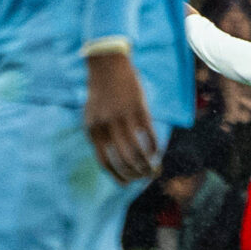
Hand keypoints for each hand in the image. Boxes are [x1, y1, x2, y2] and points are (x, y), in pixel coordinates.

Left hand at [83, 49, 160, 182]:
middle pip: (124, 160)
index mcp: (93, 130)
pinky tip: (157, 152)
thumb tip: (110, 162)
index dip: (118, 176)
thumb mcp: (92, 116)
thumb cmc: (100, 93)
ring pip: (138, 151)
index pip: (106, 162)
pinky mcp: (139, 109)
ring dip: (147, 165)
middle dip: (136, 174)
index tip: (127, 184)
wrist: (107, 65)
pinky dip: (155, 147)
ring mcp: (124, 117)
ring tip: (153, 170)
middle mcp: (108, 126)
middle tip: (144, 178)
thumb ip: (99, 136)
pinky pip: (150, 135)